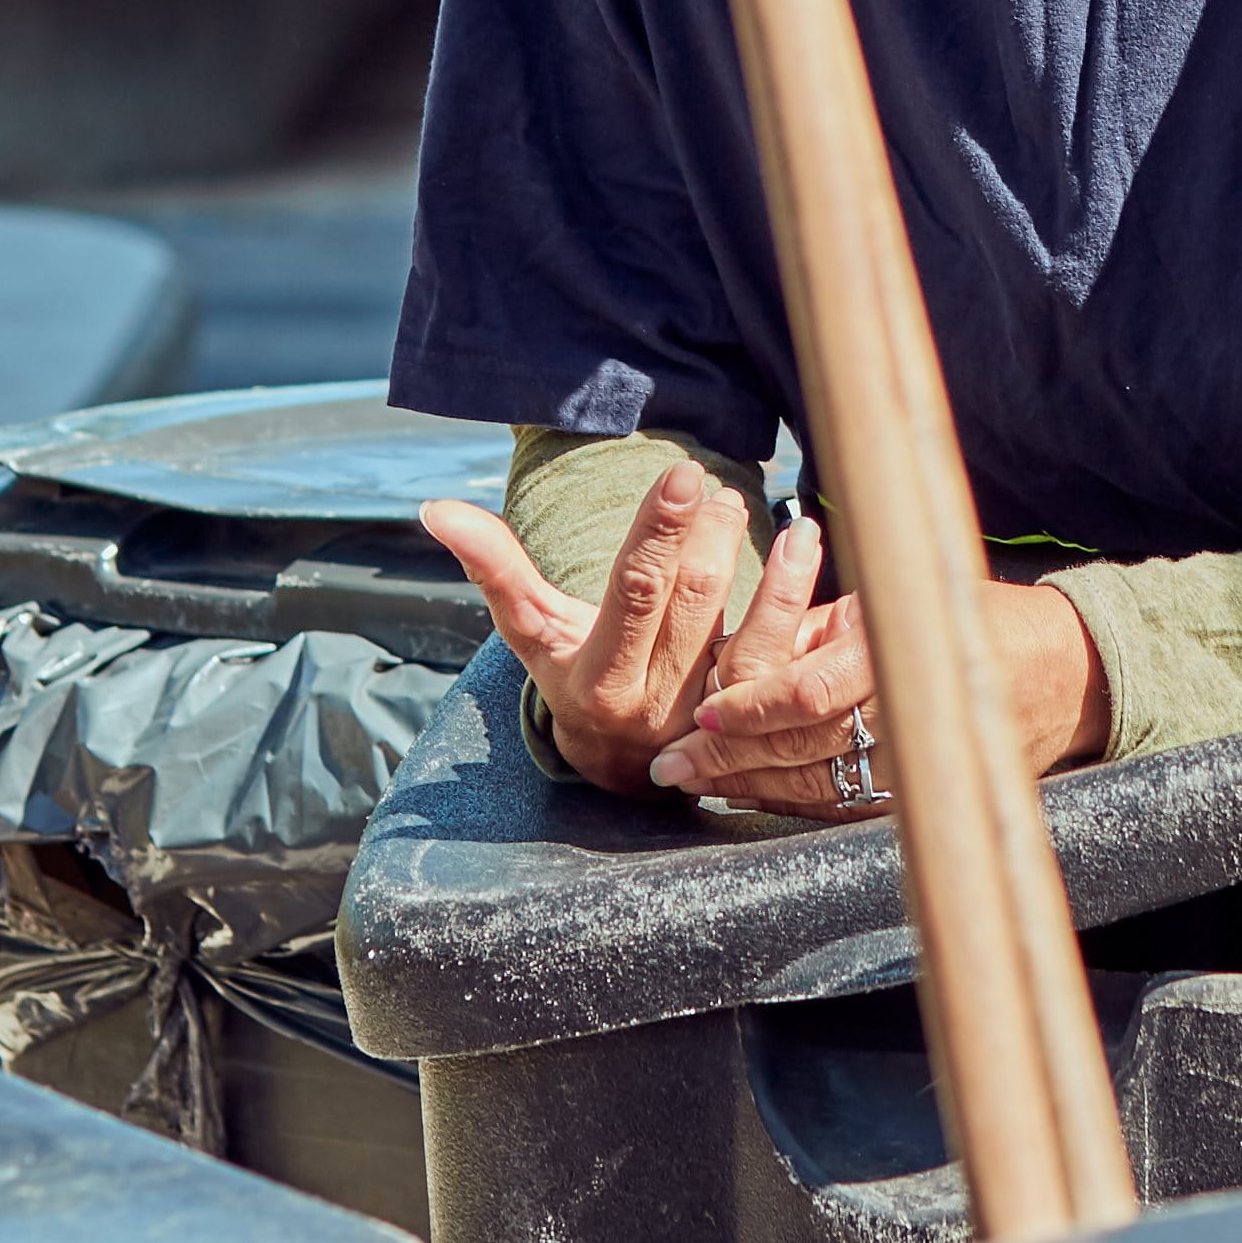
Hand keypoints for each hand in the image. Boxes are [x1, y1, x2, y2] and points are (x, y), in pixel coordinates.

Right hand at [422, 459, 766, 790]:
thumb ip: (495, 568)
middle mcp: (659, 697)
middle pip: (694, 600)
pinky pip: (782, 657)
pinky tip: (806, 548)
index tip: (681, 476)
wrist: (622, 766)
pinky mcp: (752, 713)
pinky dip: (796, 602)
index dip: (659, 532)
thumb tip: (434, 508)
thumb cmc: (571, 678)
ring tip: (755, 508)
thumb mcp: (532, 633)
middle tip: (708, 484)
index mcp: (601, 676)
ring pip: (751, 631)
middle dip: (707, 535)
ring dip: (764, 566)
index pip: (634, 591)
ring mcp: (712, 711)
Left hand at [668, 563, 1107, 819]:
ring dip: (748, 786)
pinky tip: (749, 794)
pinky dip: (789, 800)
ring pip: (814, 785)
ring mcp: (915, 766)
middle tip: (670, 764)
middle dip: (728, 757)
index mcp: (896, 655)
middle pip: (798, 747)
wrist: (1057, 674)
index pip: (806, 693)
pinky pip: (840, 806)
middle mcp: (904, 718)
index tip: (699, 715)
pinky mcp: (918, 795)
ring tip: (694, 782)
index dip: (748, 708)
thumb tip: (743, 657)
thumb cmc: (964, 617)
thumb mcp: (892, 601)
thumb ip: (818, 630)